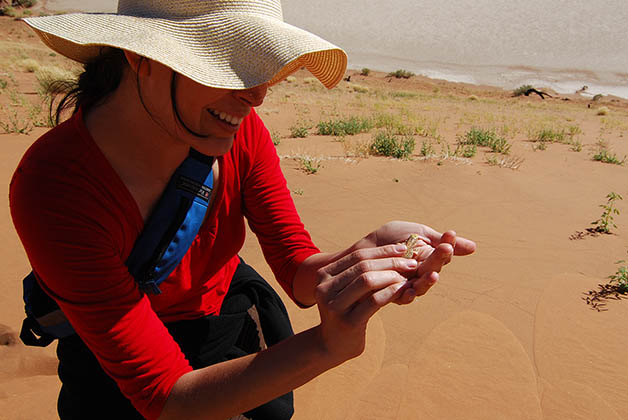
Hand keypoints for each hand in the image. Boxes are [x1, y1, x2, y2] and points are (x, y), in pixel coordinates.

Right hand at [314, 244, 417, 361]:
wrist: (332, 345)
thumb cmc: (345, 311)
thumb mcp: (347, 290)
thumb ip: (359, 272)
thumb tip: (392, 251)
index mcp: (323, 275)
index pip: (357, 255)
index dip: (382, 251)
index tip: (403, 249)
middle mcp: (324, 288)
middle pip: (362, 266)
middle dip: (390, 262)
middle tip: (411, 263)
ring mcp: (334, 306)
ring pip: (367, 280)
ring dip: (392, 275)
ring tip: (408, 276)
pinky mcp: (347, 322)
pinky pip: (374, 301)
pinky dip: (391, 292)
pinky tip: (403, 289)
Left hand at [356, 221, 475, 303]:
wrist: (361, 250)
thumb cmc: (389, 239)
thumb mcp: (416, 234)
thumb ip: (440, 241)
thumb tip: (474, 247)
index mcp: (428, 258)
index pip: (442, 255)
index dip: (447, 245)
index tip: (449, 234)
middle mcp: (420, 273)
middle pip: (434, 269)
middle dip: (439, 259)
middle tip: (444, 249)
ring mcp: (408, 284)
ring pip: (422, 286)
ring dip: (428, 281)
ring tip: (433, 273)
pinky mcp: (393, 295)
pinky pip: (403, 298)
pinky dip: (408, 294)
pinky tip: (410, 289)